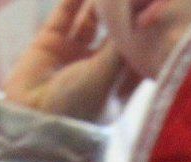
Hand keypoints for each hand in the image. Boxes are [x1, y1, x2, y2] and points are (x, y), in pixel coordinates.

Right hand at [3, 0, 137, 122]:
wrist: (32, 121)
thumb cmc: (79, 108)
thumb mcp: (108, 76)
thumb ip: (121, 43)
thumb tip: (136, 11)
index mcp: (119, 83)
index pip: (138, 49)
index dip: (146, 28)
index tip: (158, 7)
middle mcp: (98, 67)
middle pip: (116, 31)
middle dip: (125, 11)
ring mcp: (74, 54)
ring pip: (91, 18)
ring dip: (100, 2)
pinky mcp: (50, 43)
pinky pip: (65, 13)